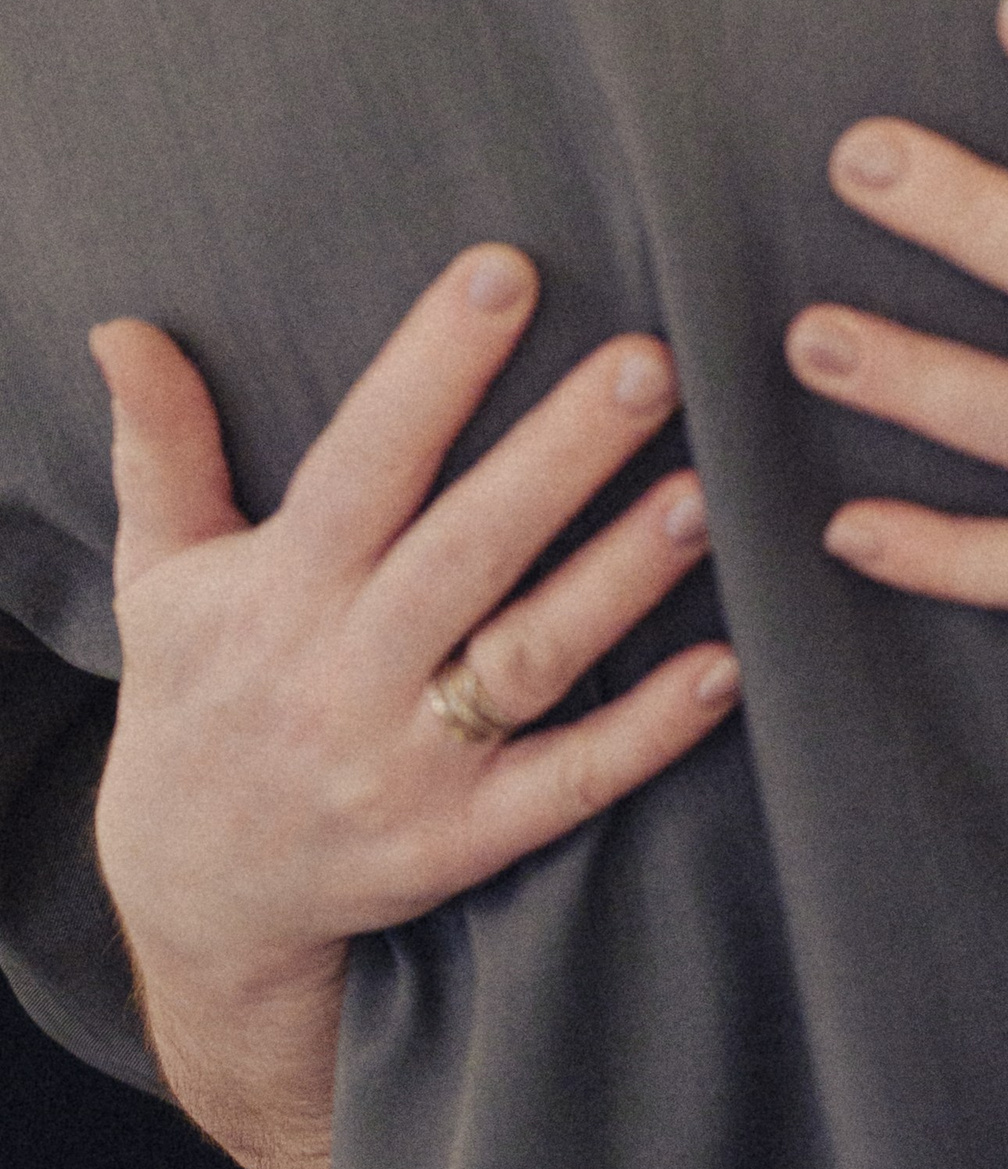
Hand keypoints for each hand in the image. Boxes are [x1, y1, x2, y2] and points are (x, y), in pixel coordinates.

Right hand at [93, 248, 738, 1168]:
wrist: (190, 898)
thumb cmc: (197, 692)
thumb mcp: (160, 574)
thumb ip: (162, 445)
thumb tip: (122, 326)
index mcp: (281, 589)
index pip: (363, 461)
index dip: (431, 369)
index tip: (505, 271)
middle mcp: (345, 673)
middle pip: (465, 550)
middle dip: (558, 457)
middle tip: (650, 363)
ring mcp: (407, 764)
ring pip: (528, 660)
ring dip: (620, 579)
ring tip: (706, 493)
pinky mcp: (462, 842)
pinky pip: (566, 785)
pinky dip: (646, 733)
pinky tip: (725, 667)